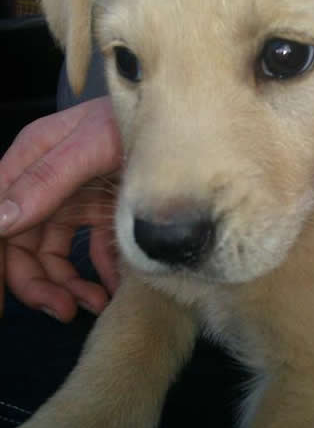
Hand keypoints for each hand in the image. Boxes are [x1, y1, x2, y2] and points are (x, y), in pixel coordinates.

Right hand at [0, 97, 122, 321]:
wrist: (181, 117)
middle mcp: (47, 181)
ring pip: (54, 253)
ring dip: (68, 285)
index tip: (0, 307)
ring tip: (94, 303)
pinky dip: (98, 272)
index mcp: (31, 161)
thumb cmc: (132, 120)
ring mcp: (74, 197)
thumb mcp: (89, 147)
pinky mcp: (102, 209)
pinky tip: (113, 287)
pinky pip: (90, 250)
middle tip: (64, 310)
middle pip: (24, 243)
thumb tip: (0, 220)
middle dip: (38, 283)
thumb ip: (46, 180)